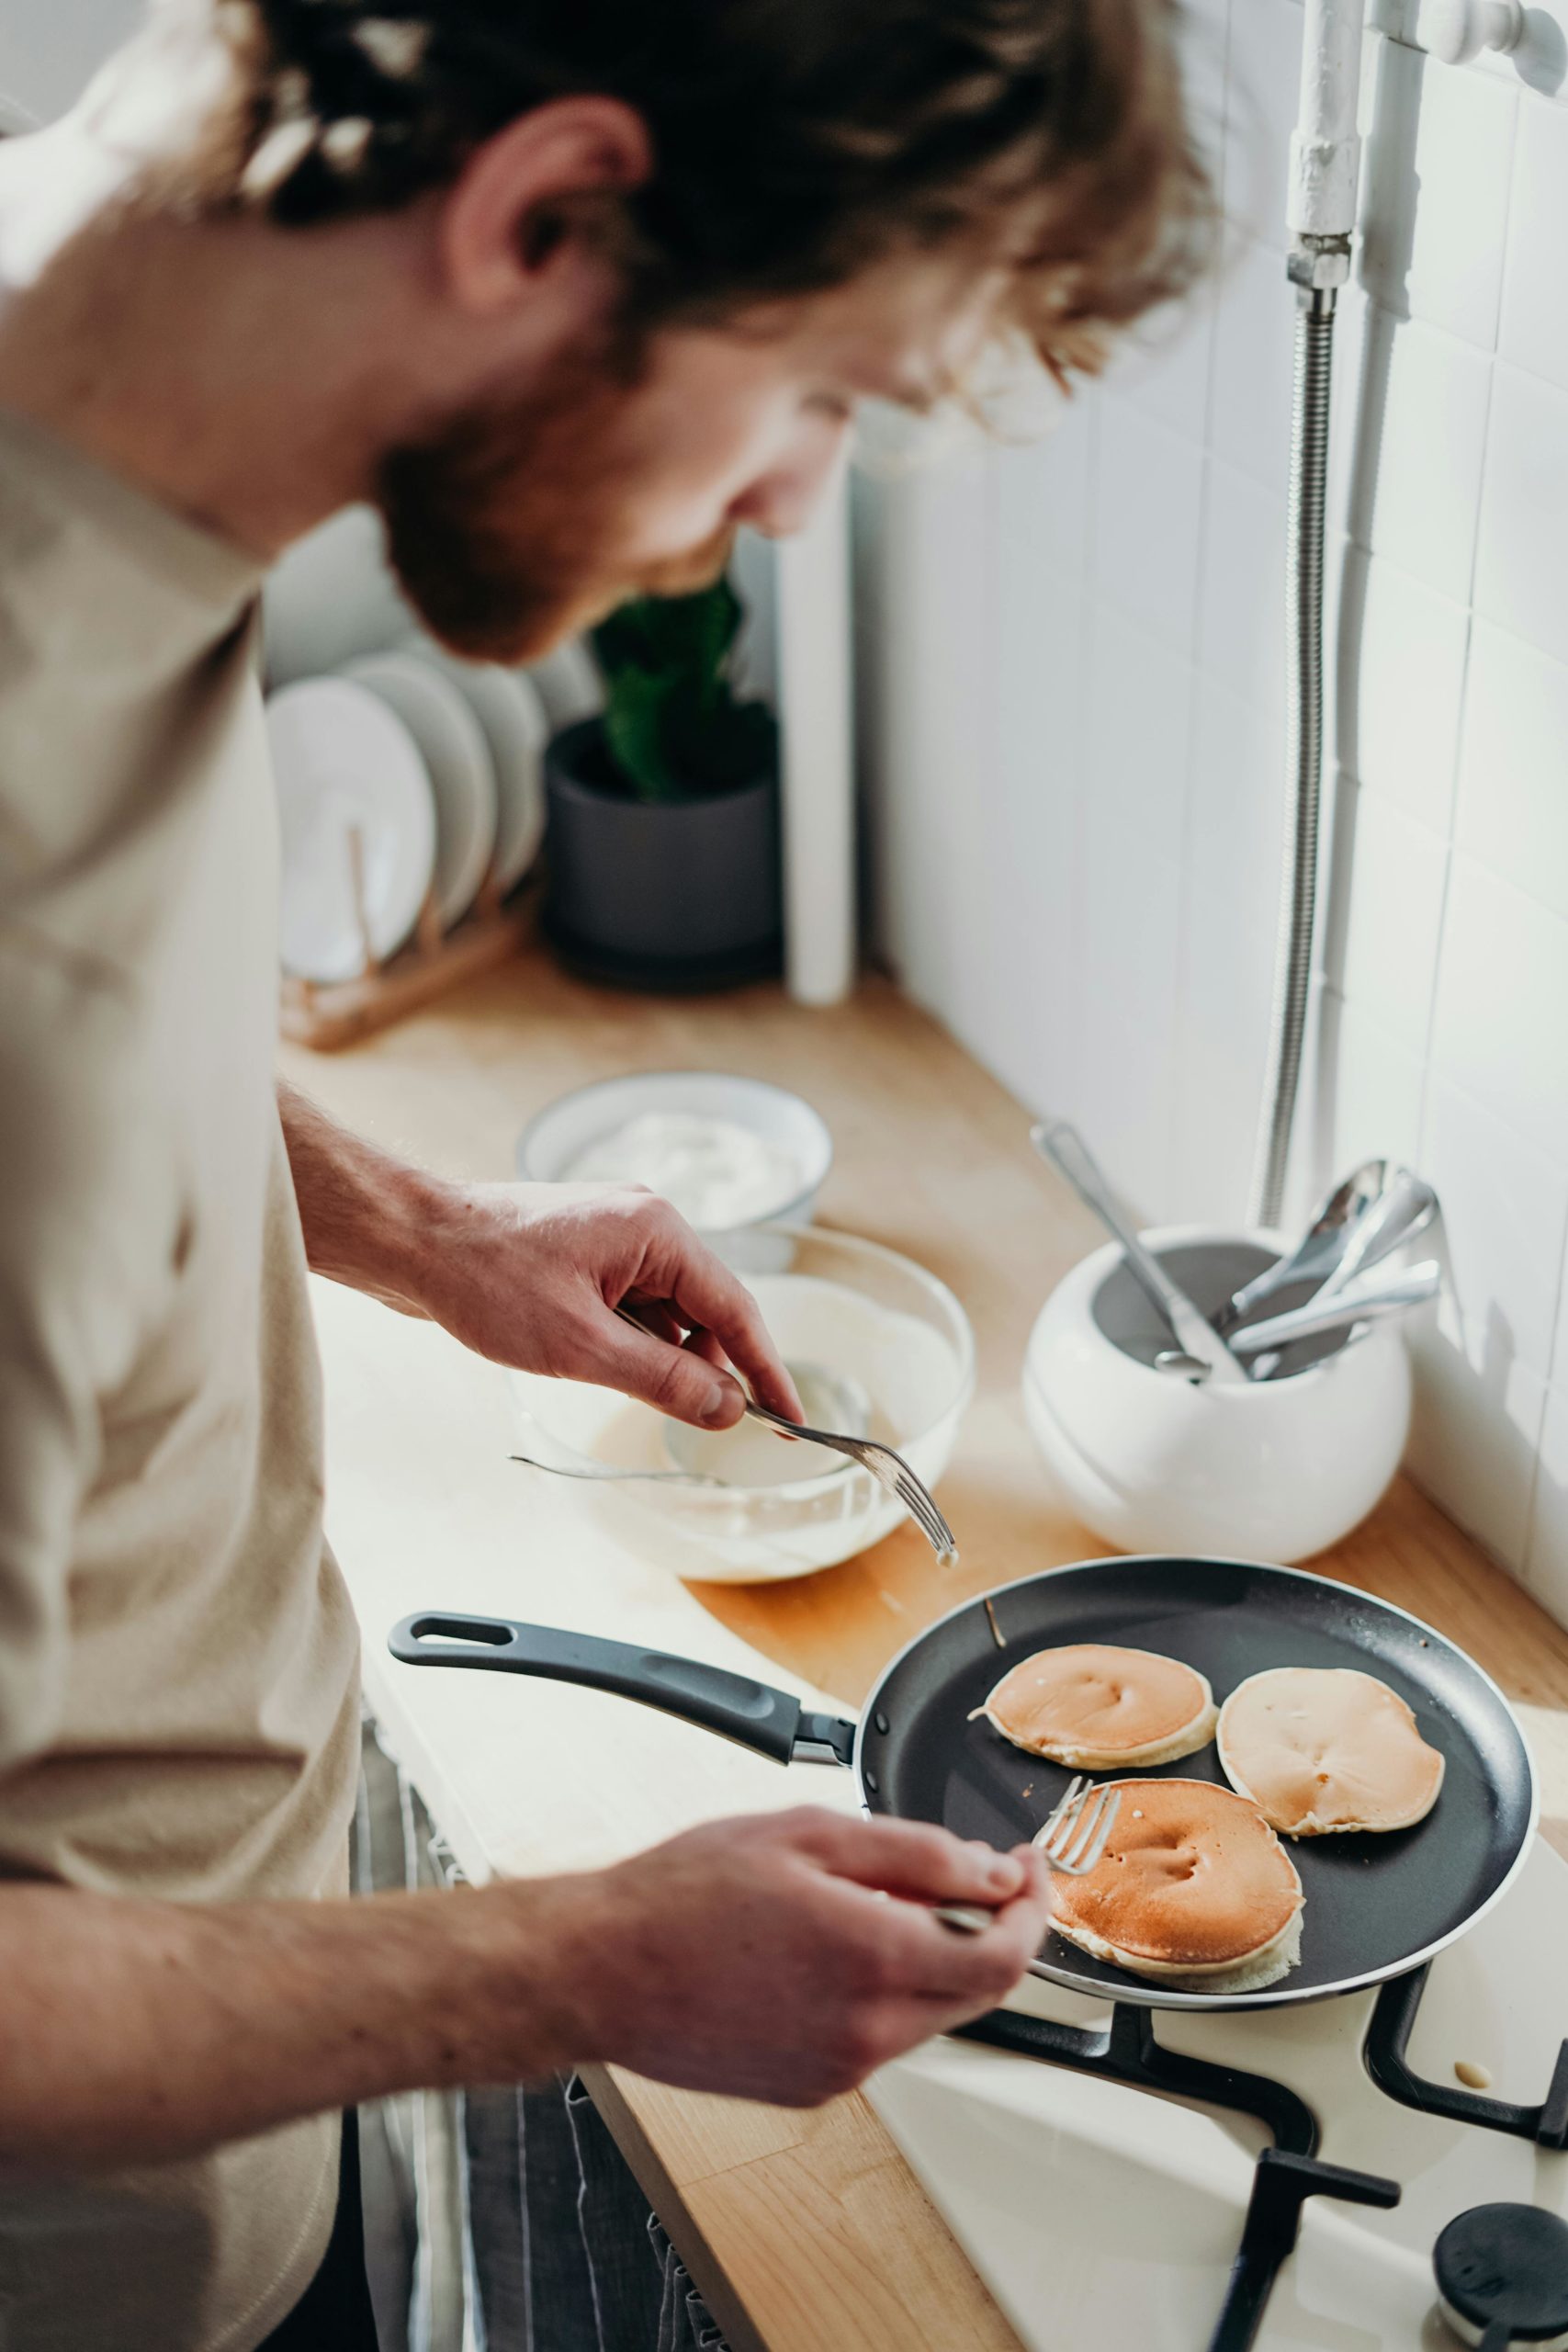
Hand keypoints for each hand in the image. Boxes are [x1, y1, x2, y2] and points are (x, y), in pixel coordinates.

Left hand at [381, 1178, 801, 1429]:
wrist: (409, 1241)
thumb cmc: (486, 1279)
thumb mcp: (582, 1346)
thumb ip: (664, 1380)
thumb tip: (727, 1409)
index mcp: (657, 1231)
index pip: (736, 1310)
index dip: (768, 1371)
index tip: (794, 1421)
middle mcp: (645, 1225)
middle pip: (705, 1311)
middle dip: (707, 1369)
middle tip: (707, 1426)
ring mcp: (614, 1237)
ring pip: (666, 1314)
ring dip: (660, 1359)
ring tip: (616, 1384)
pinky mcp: (585, 1255)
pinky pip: (632, 1306)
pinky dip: (630, 1344)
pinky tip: (600, 1365)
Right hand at [498, 1809, 1051, 2107]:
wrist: (600, 1971)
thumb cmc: (681, 1896)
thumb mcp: (807, 1833)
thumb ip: (915, 1853)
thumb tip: (989, 1872)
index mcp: (872, 1955)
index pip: (1007, 1956)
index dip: (1033, 1909)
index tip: (1024, 1872)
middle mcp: (866, 2029)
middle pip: (979, 1992)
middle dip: (993, 1931)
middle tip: (978, 1878)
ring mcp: (839, 2068)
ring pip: (928, 2014)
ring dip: (933, 1960)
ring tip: (880, 1901)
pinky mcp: (810, 2089)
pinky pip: (878, 2039)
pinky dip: (883, 1993)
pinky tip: (835, 1950)